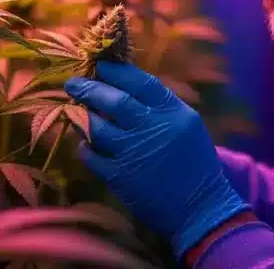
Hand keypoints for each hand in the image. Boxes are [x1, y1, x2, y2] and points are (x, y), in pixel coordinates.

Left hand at [64, 62, 250, 258]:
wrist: (200, 208)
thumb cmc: (195, 164)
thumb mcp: (187, 125)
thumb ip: (160, 106)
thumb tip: (124, 86)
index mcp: (173, 112)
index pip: (141, 82)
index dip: (117, 71)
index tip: (100, 65)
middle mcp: (153, 128)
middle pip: (114, 101)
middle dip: (89, 88)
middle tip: (73, 83)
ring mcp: (134, 153)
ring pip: (97, 127)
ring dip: (82, 117)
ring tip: (74, 111)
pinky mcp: (120, 177)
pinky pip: (91, 156)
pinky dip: (84, 147)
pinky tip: (84, 144)